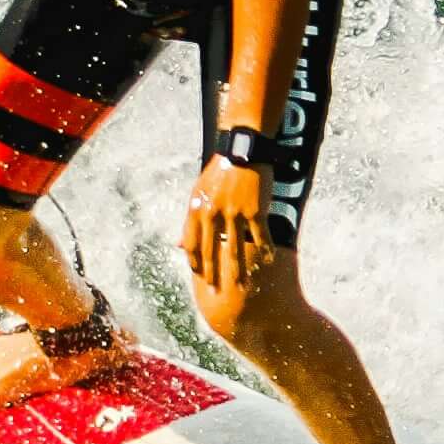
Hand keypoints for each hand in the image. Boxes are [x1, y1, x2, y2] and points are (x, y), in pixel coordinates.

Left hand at [181, 154, 269, 300]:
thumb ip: (190, 221)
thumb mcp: (198, 194)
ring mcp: (234, 213)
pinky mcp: (255, 211)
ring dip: (240, 272)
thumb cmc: (220, 172)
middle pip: (212, 252)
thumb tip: (176, 245)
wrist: (244, 150)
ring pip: (236, 250)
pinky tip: (267, 262)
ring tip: (243, 287)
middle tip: (217, 293)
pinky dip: (265, 251)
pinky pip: (260, 237)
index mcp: (197, 208)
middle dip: (214, 275)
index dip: (194, 262)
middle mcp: (213, 213)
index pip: (191, 244)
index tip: (199, 276)